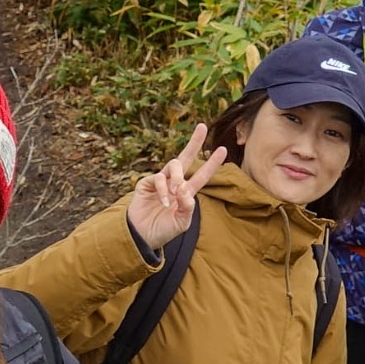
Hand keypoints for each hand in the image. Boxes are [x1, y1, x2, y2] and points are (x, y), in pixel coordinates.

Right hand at [125, 124, 225, 255]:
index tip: (223, 149)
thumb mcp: (181, 222)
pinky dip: (163, 189)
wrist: (141, 236)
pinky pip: (159, 178)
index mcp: (186, 193)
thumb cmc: (163, 230)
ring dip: (178, 176)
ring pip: (174, 165)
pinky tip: (165, 202)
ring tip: (176, 191)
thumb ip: (187, 207)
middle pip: (186, 158)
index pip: (202, 175)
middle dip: (195, 142)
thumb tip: (186, 188)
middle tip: (202, 126)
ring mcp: (161, 182)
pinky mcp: (146, 183)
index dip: (212, 163)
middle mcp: (175, 183)